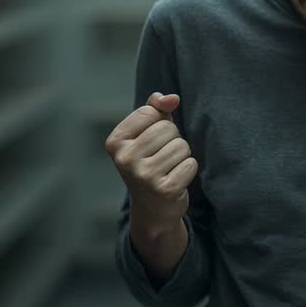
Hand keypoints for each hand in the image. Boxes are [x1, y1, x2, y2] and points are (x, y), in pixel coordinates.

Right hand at [105, 92, 198, 232]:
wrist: (153, 208)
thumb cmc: (151, 160)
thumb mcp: (146, 132)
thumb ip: (156, 108)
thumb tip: (172, 98)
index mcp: (115, 142)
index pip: (150, 112)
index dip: (159, 122)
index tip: (150, 142)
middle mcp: (124, 159)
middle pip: (167, 128)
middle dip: (171, 140)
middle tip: (161, 158)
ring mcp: (143, 176)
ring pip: (181, 145)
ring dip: (181, 156)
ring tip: (168, 169)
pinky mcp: (165, 189)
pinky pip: (190, 164)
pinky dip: (188, 170)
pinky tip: (175, 181)